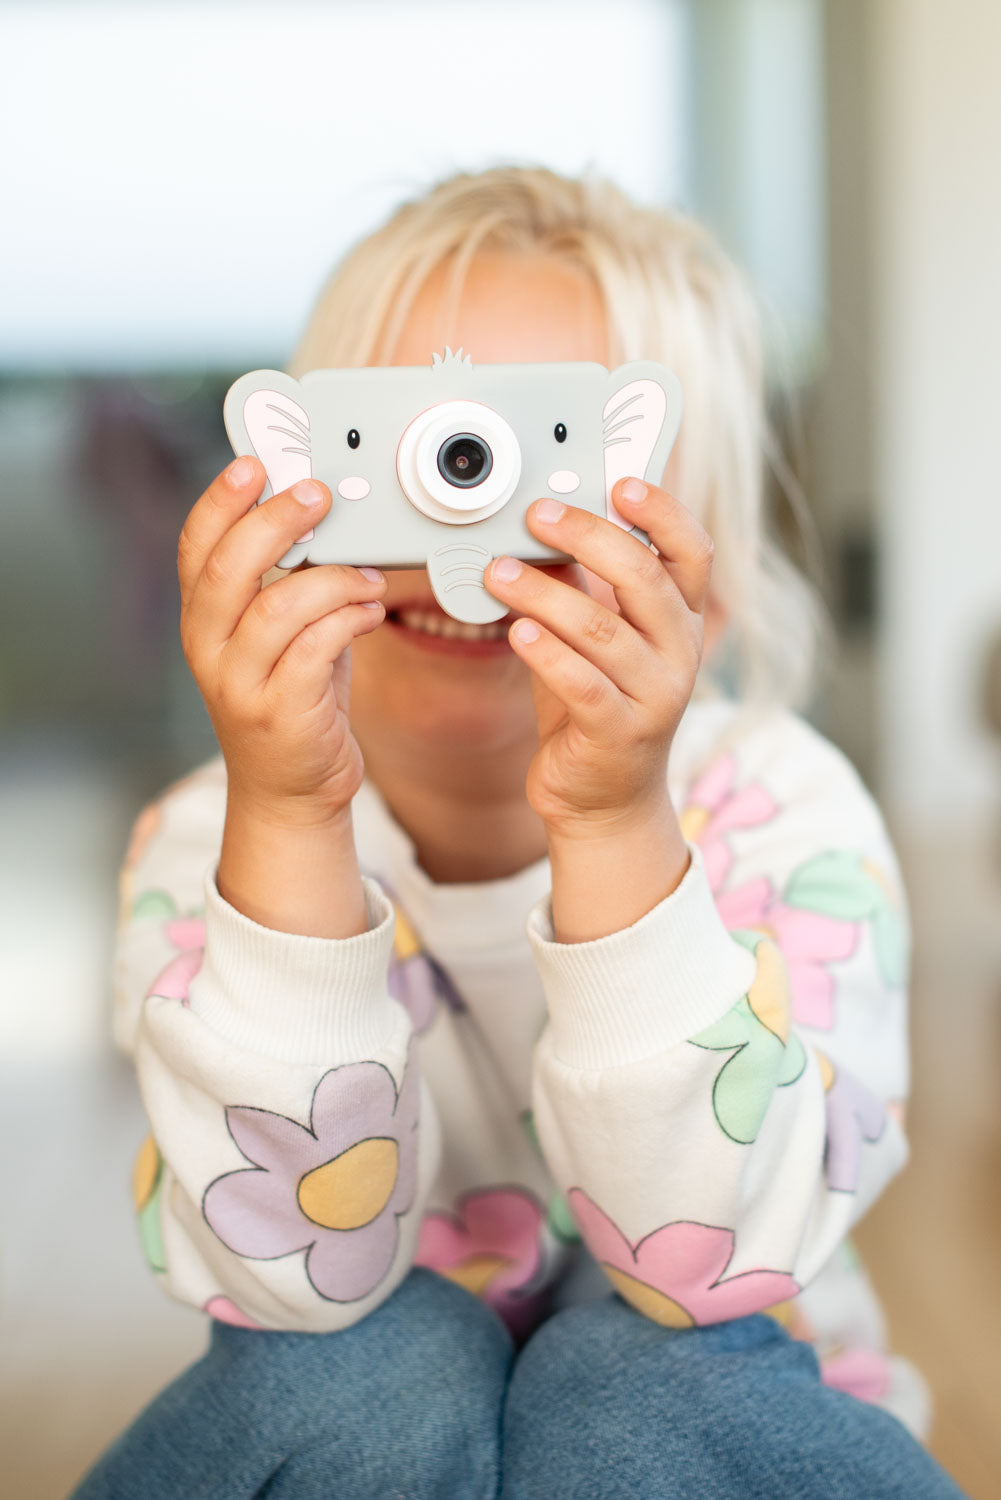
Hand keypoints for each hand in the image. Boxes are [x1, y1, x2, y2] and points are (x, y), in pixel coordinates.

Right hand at [177, 457, 387, 826]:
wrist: (291, 792)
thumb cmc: (294, 700)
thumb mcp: (280, 636)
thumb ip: (289, 584)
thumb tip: (323, 517)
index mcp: (203, 622)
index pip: (195, 548)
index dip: (220, 501)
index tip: (254, 464)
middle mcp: (209, 651)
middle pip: (229, 569)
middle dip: (276, 522)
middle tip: (319, 495)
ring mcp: (240, 686)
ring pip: (278, 608)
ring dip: (333, 580)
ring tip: (368, 579)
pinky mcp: (279, 714)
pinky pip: (314, 649)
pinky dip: (348, 620)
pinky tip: (370, 614)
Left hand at [484, 477, 713, 838]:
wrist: (603, 800)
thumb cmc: (594, 705)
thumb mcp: (596, 638)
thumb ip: (583, 587)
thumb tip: (544, 523)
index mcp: (682, 621)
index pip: (693, 553)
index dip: (662, 513)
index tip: (620, 483)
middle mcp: (680, 654)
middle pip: (645, 578)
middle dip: (586, 537)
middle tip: (535, 516)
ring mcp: (656, 697)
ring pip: (601, 629)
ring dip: (544, 592)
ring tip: (499, 572)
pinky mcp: (618, 734)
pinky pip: (582, 683)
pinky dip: (546, 652)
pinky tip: (516, 630)